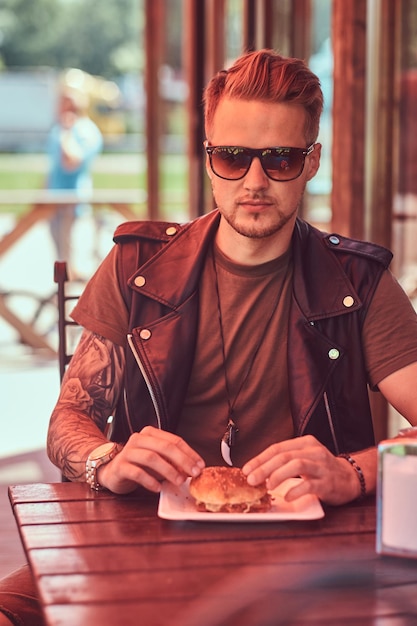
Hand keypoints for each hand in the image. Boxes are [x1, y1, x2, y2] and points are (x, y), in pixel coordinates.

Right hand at [98, 426, 204, 494]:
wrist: (111, 472)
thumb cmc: (139, 465)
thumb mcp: (158, 461)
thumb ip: (173, 462)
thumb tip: (194, 469)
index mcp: (151, 433)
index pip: (174, 440)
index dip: (190, 453)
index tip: (200, 466)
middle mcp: (138, 439)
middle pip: (164, 447)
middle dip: (182, 460)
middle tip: (193, 473)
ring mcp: (128, 452)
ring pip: (151, 458)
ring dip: (168, 470)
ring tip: (178, 482)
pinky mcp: (120, 467)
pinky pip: (137, 472)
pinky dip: (150, 481)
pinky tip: (158, 488)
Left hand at [241, 435, 364, 504]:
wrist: (351, 478)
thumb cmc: (322, 470)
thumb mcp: (304, 459)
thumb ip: (285, 462)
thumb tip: (257, 471)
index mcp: (304, 443)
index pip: (277, 447)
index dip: (259, 458)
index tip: (246, 469)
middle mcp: (313, 451)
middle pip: (284, 455)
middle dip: (264, 467)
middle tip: (251, 479)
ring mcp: (322, 466)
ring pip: (297, 465)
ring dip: (279, 475)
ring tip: (268, 485)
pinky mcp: (328, 482)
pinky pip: (310, 484)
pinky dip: (296, 490)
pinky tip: (288, 496)